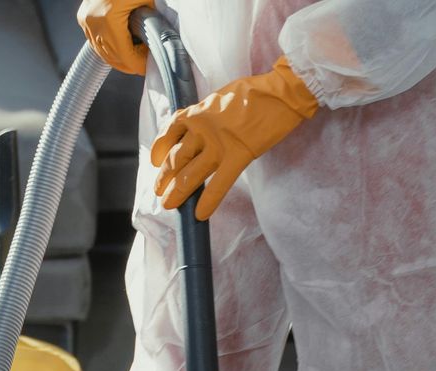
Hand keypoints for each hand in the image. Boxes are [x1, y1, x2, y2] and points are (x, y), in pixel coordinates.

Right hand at [77, 0, 149, 75]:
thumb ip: (151, 20)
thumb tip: (159, 38)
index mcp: (109, 19)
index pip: (124, 54)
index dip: (137, 65)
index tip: (146, 67)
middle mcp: (93, 22)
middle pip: (111, 57)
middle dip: (128, 64)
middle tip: (143, 64)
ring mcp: (86, 20)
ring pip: (101, 51)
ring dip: (117, 58)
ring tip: (133, 57)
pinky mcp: (83, 17)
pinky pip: (94, 40)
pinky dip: (107, 47)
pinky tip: (119, 47)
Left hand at [151, 57, 318, 219]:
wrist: (280, 92)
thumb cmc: (254, 91)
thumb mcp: (220, 96)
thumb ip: (206, 113)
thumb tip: (199, 126)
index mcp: (198, 112)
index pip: (170, 132)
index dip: (160, 148)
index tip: (155, 160)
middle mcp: (202, 129)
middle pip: (177, 158)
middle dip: (164, 177)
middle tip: (159, 191)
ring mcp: (218, 145)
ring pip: (191, 174)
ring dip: (177, 192)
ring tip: (169, 204)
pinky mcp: (237, 157)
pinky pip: (218, 185)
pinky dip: (208, 201)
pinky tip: (200, 215)